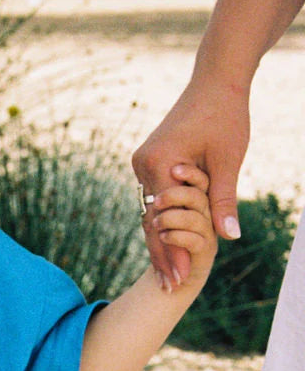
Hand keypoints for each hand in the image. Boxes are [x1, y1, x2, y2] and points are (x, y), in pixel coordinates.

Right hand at [133, 76, 249, 285]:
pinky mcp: (148, 162)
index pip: (165, 219)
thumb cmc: (226, 116)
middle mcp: (143, 165)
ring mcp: (141, 163)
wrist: (215, 82)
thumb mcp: (228, 161)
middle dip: (162, 255)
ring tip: (167, 276)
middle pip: (151, 221)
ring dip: (159, 243)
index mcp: (159, 163)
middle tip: (169, 288)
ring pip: (149, 214)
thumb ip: (223, 200)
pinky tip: (166, 247)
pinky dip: (160, 223)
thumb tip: (229, 237)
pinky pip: (152, 200)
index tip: (179, 280)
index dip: (172, 252)